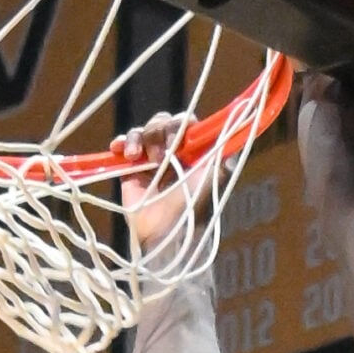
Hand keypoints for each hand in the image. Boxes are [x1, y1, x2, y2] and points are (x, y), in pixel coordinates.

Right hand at [113, 112, 216, 261]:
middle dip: (160, 134)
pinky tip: (119, 149)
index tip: (178, 140)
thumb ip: (221, 150)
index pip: (186, 123)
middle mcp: (174, 152)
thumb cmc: (194, 204)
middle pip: (163, 122)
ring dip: (140, 139)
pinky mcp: (132, 169)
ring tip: (137, 158)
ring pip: (144, 131)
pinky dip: (122, 142)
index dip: (180, 126)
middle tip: (161, 158)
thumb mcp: (215, 174)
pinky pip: (125, 145)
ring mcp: (151, 159)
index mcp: (194, 151)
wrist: (167, 230)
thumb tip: (234, 127)